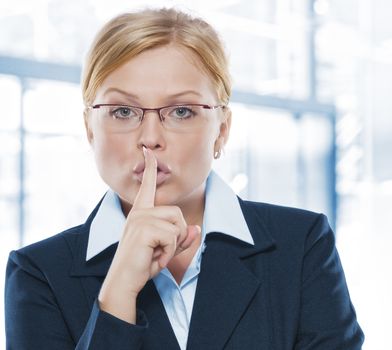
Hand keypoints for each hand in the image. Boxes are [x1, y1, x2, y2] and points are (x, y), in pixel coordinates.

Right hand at [98, 146, 199, 322]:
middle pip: (177, 213)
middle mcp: (139, 212)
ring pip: (177, 225)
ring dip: (173, 245)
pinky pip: (173, 236)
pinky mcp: (144, 228)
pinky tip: (155, 259)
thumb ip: (181, 239)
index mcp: (141, 213)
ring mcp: (140, 218)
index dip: (150, 168)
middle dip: (177, 236)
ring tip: (156, 254)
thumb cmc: (142, 265)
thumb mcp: (166, 250)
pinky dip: (169, 252)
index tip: (147, 151)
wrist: (124, 282)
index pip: (148, 186)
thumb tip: (196, 228)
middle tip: (160, 251)